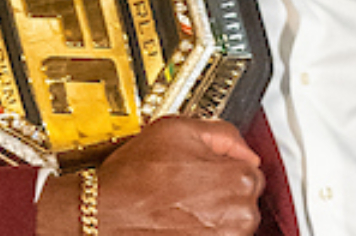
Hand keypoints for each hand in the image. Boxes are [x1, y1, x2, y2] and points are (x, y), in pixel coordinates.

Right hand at [36, 116, 263, 234]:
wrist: (105, 215)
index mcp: (238, 180)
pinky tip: (179, 219)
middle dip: (221, 187)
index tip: (206, 165)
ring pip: (231, 219)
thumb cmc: (134, 180)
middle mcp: (239, 215)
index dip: (224, 162)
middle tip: (188, 183)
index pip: (250, 167)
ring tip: (180, 202)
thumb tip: (242, 146)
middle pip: (244, 195)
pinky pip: (215, 235)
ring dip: (213, 211)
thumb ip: (221, 132)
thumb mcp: (176, 130)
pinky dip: (202, 229)